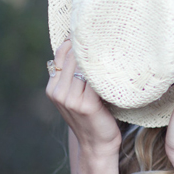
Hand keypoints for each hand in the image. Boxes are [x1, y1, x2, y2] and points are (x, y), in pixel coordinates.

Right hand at [45, 40, 120, 156]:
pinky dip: (107, 70)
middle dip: (90, 43)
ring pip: (83, 65)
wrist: (98, 144)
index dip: (78, 39)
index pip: (62, 52)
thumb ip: (77, 75)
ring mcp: (70, 98)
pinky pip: (95, 79)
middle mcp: (57, 91)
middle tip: (111, 31)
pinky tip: (120, 63)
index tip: (97, 29)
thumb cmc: (95, 116)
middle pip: (73, 55)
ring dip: (100, 53)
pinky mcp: (85, 105)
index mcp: (53, 86)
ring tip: (117, 42)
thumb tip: (89, 47)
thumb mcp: (79, 94)